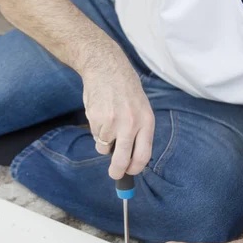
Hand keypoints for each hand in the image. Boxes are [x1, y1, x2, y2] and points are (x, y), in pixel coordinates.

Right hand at [82, 54, 154, 178]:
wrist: (106, 67)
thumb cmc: (126, 90)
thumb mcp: (142, 108)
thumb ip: (139, 132)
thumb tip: (130, 158)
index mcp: (146, 122)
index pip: (143, 155)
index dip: (135, 168)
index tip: (130, 172)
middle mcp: (130, 124)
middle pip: (123, 159)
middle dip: (117, 171)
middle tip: (114, 174)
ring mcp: (112, 122)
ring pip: (105, 148)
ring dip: (105, 143)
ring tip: (108, 123)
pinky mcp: (96, 119)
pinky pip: (96, 136)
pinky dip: (97, 131)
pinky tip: (101, 114)